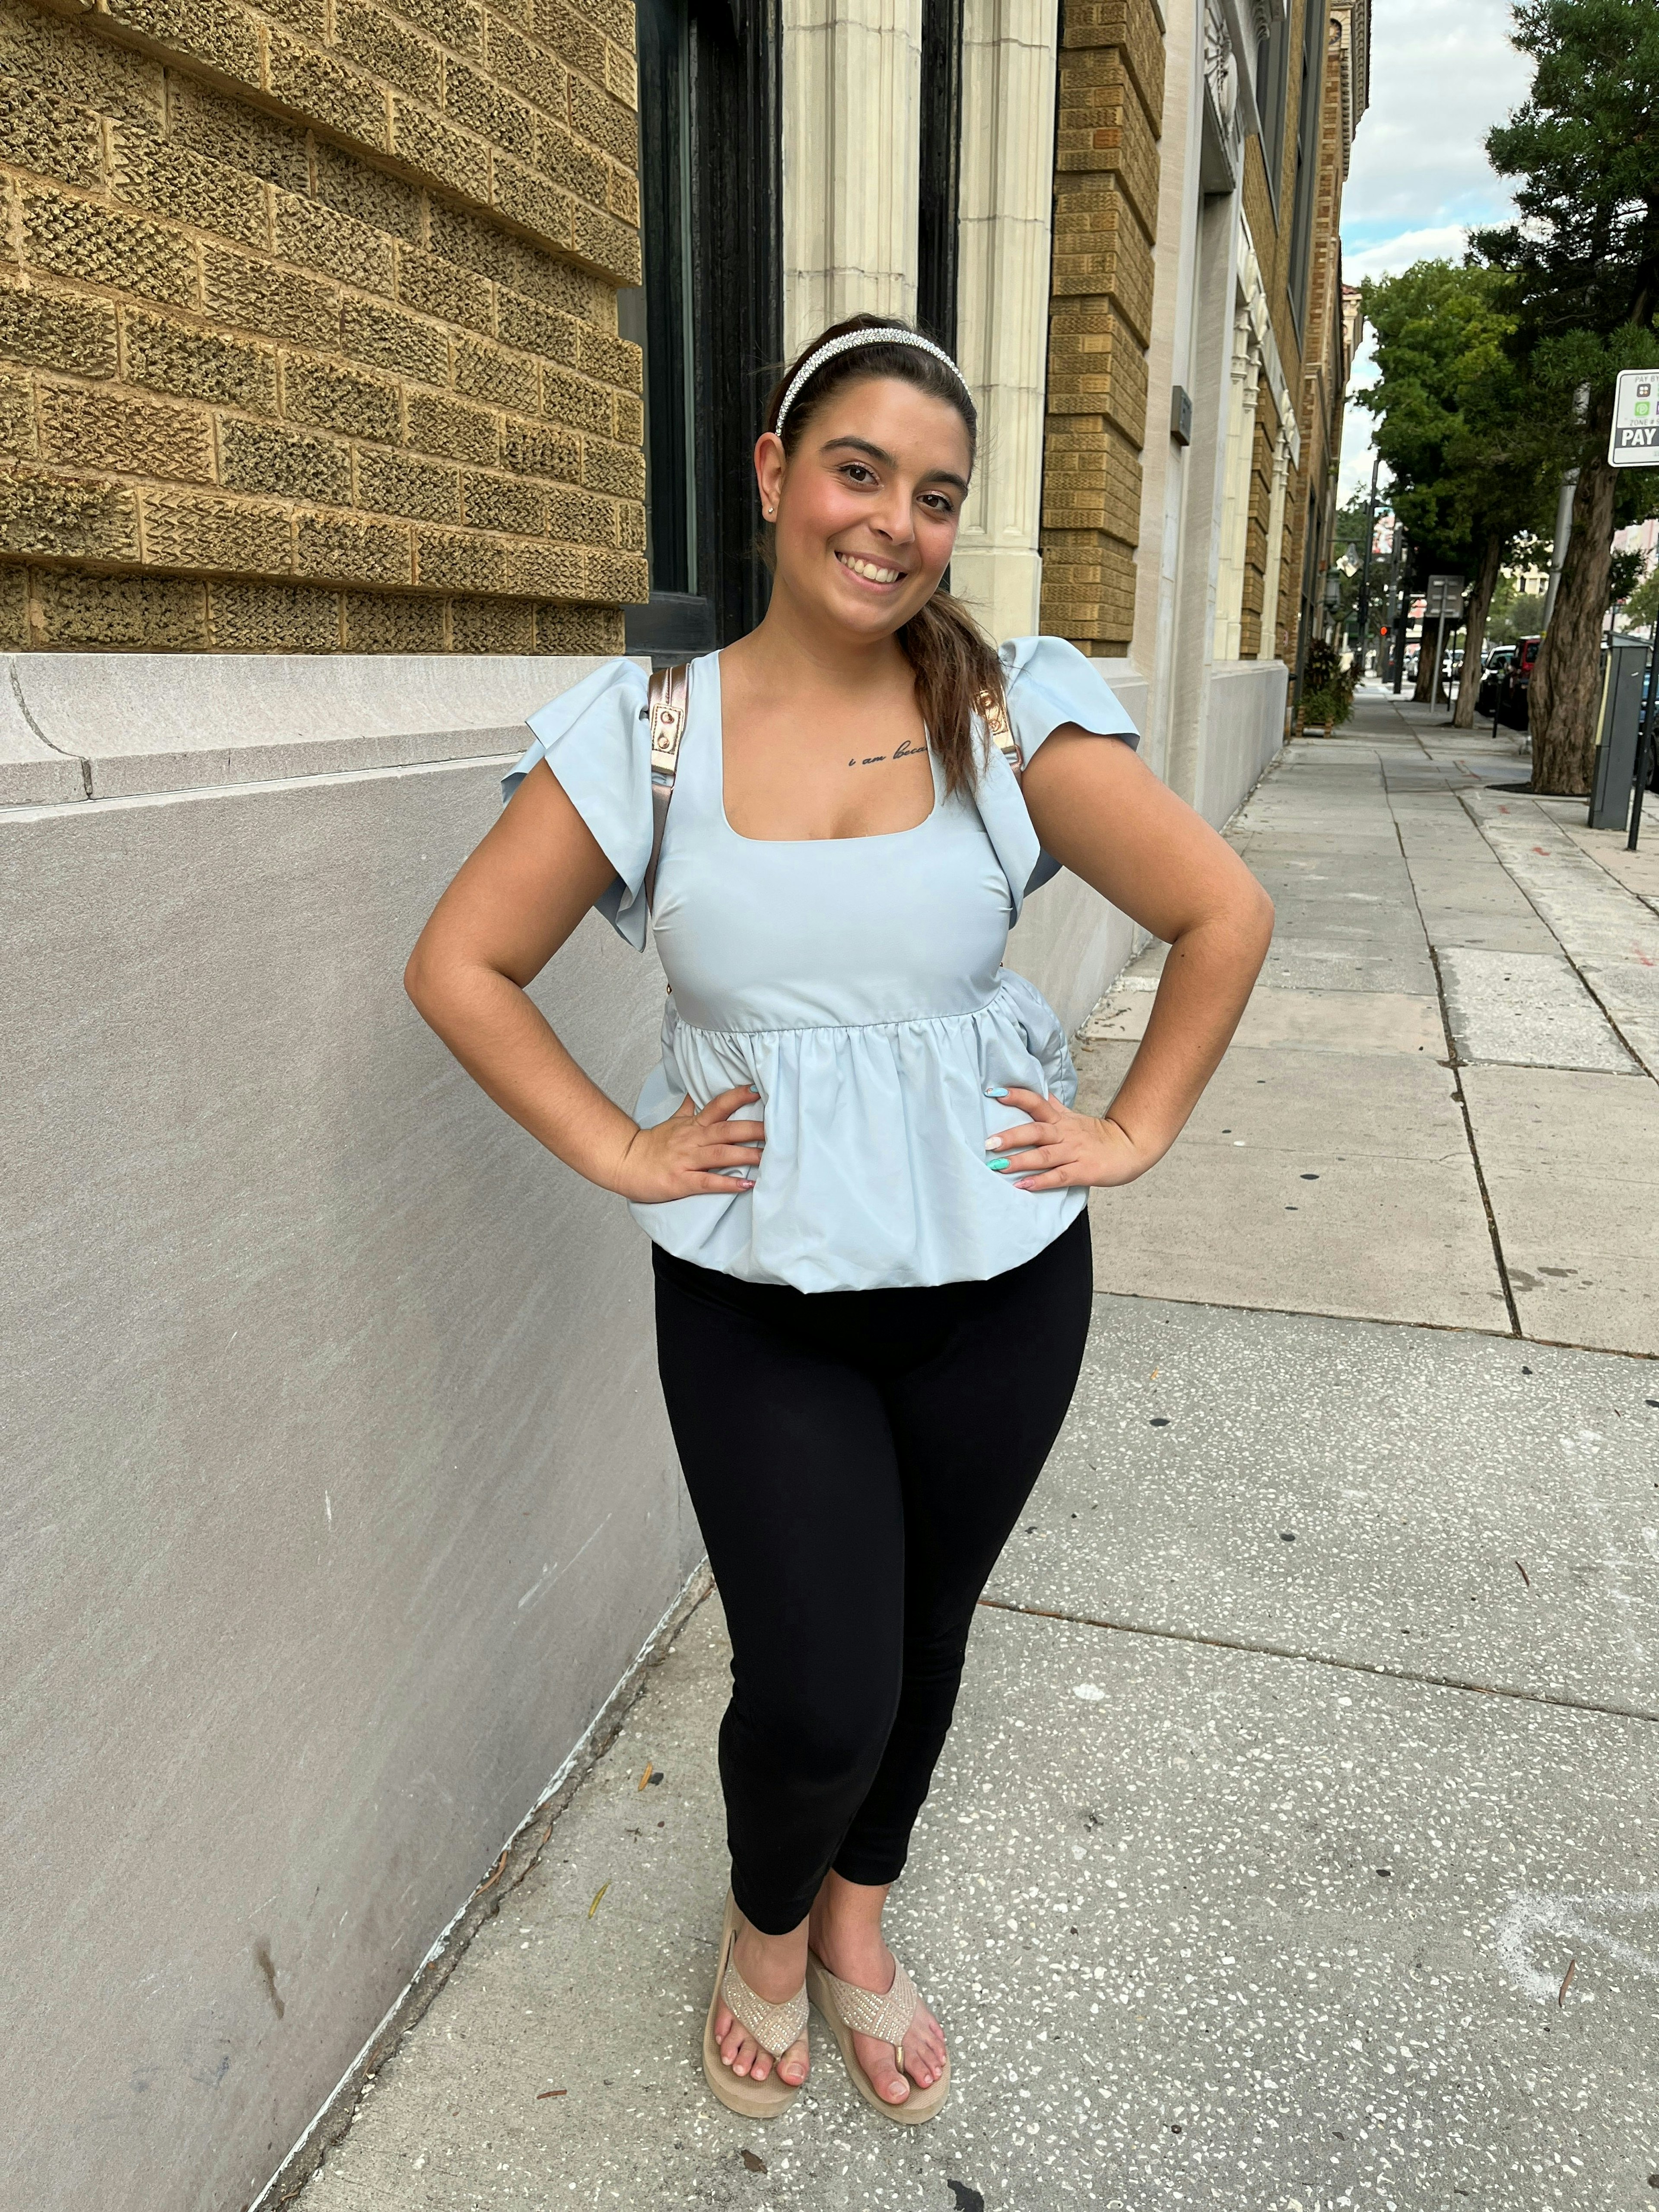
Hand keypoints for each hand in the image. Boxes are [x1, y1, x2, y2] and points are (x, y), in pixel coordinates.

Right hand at [609, 1085, 764, 1202]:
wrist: (623, 1163)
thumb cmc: (651, 1146)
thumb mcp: (671, 1123)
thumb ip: (688, 1110)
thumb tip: (696, 1094)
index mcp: (692, 1125)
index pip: (718, 1106)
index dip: (737, 1098)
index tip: (757, 1091)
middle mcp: (692, 1140)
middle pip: (727, 1130)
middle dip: (753, 1129)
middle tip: (777, 1130)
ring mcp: (686, 1160)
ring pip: (721, 1154)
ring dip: (746, 1155)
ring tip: (769, 1158)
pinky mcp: (681, 1181)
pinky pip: (707, 1182)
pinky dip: (727, 1183)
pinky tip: (746, 1184)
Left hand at [983, 1086, 1153, 1190]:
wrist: (1130, 1148)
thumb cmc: (1097, 1135)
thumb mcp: (1073, 1116)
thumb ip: (1052, 1106)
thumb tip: (1035, 1090)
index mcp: (1061, 1120)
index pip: (1037, 1102)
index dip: (1017, 1096)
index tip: (994, 1093)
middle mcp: (1065, 1134)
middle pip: (1036, 1131)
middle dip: (1011, 1136)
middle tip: (988, 1142)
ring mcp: (1075, 1152)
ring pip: (1045, 1155)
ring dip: (1021, 1160)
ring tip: (999, 1166)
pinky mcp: (1083, 1171)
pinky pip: (1060, 1176)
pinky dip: (1041, 1181)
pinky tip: (1024, 1185)